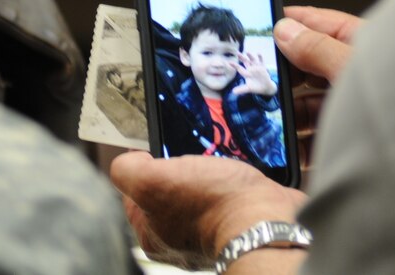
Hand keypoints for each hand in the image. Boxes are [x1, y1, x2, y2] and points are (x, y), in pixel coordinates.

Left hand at [112, 151, 306, 268]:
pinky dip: (229, 180)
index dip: (142, 169)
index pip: (133, 195)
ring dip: (205, 172)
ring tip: (213, 160)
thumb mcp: (151, 180)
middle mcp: (178, 240)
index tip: (156, 155)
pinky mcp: (238, 220)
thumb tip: (130, 159)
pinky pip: (226, 193)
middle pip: (167, 191)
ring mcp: (210, 231)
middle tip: (188, 156)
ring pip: (198, 190)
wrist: (267, 220)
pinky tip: (232, 172)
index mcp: (152, 235)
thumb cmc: (212, 204)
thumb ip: (127, 170)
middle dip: (177, 169)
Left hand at [231, 51, 277, 96]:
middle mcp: (250, 69)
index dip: (234, 65)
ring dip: (250, 56)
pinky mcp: (262, 68)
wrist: (265, 87)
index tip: (229, 62)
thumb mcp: (248, 89)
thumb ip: (241, 89)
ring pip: (252, 60)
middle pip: (245, 62)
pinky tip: (258, 53)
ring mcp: (256, 67)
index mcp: (246, 74)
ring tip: (247, 52)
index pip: (239, 68)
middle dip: (241, 57)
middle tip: (237, 53)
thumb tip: (233, 92)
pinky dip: (260, 58)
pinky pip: (261, 61)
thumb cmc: (255, 87)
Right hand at [274, 6, 361, 168]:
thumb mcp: (354, 67)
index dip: (294, 21)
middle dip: (286, 74)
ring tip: (267, 114)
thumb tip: (287, 31)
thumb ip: (319, 49)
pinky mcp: (354, 147)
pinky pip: (320, 140)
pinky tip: (287, 146)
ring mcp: (359, 113)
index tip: (264, 22)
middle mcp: (363, 78)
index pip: (324, 25)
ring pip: (313, 107)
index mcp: (370, 47)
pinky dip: (300, 143)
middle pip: (314, 69)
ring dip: (290, 112)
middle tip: (258, 76)